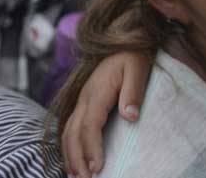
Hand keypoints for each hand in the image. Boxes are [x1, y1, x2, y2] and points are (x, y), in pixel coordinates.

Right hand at [62, 51, 152, 177]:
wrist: (123, 42)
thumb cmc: (133, 56)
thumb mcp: (137, 70)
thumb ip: (133, 92)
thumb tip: (131, 116)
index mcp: (96, 93)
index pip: (89, 125)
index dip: (91, 148)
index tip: (97, 167)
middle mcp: (84, 99)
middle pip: (73, 134)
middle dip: (76, 159)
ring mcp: (81, 101)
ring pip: (67, 132)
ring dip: (70, 156)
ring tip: (75, 176)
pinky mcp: (84, 103)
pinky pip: (70, 128)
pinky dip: (69, 146)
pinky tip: (74, 160)